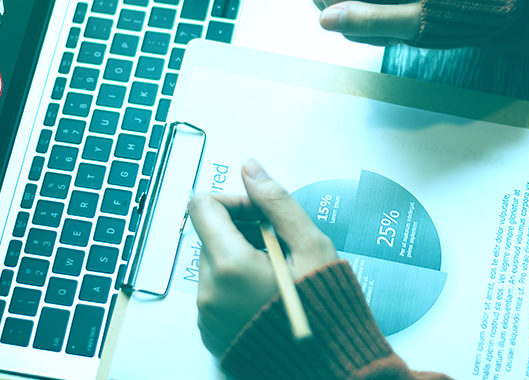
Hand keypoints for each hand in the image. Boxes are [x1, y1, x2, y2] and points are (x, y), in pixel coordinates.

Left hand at [187, 160, 338, 356]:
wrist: (327, 367)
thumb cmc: (325, 307)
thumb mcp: (311, 245)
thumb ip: (277, 202)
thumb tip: (250, 168)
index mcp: (228, 265)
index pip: (202, 205)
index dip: (233, 201)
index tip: (262, 215)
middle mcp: (208, 292)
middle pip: (210, 236)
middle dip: (241, 232)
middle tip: (281, 247)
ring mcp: (207, 317)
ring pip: (213, 265)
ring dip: (240, 259)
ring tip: (278, 275)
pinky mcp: (211, 334)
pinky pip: (215, 294)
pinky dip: (236, 287)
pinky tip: (268, 296)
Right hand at [312, 0, 424, 45]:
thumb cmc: (454, 3)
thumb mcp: (414, 21)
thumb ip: (370, 22)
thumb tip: (325, 21)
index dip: (347, 19)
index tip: (380, 31)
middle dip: (352, 16)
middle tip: (389, 27)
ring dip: (358, 13)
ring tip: (392, 17)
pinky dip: (362, 4)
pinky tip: (387, 7)